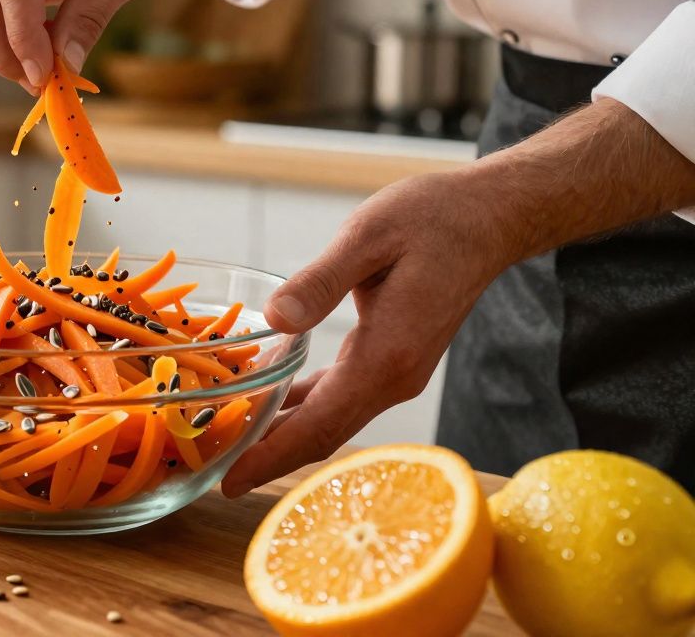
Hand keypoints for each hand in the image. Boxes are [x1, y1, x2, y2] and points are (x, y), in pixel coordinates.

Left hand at [221, 172, 511, 496]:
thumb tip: (276, 318)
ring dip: (281, 435)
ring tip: (227, 444)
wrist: (489, 218)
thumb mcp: (367, 237)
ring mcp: (395, 372)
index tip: (229, 483)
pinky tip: (268, 403)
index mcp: (386, 354)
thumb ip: (320, 282)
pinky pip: (340, 396)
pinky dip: (302, 406)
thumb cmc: (433, 219)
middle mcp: (393, 376)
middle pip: (322, 434)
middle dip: (266, 458)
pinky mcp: (391, 359)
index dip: (271, 456)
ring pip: (330, 418)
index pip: (320, 424)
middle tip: (211, 475)